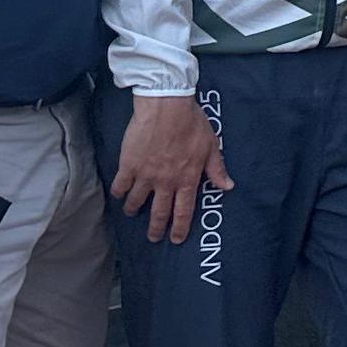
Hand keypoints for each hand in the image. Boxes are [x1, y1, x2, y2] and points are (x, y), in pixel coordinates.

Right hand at [110, 92, 230, 246]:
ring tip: (131, 213)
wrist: (167, 107)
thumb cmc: (192, 124)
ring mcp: (146, 175)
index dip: (179, 228)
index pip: (184, 211)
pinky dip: (118, 192)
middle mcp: (166, 182)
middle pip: (159, 212)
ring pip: (137, 201)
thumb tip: (228, 187)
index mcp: (187, 179)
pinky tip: (118, 194)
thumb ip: (217, 169)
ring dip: (134, 210)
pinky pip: (120, 185)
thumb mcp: (211, 147)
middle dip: (156, 228)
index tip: (175, 239)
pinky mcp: (128, 165)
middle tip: (152, 238)